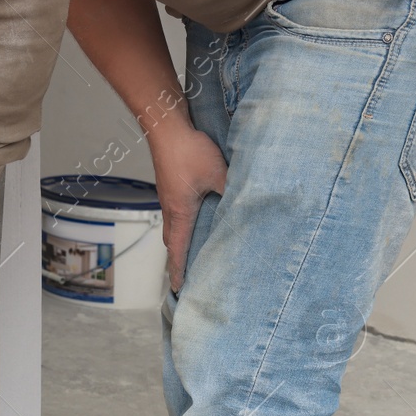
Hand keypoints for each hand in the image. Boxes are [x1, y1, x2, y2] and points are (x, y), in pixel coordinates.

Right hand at [149, 125, 226, 290]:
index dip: (178, 270)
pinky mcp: (170, 186)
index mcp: (180, 212)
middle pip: (172, 242)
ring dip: (178, 241)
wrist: (166, 127)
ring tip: (190, 250)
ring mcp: (168, 197)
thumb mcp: (218, 172)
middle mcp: (171, 208)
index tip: (177, 287)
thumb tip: (249, 204)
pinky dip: (181, 223)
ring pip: (172, 226)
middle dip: (177, 259)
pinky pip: (174, 212)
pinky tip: (194, 217)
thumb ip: (234, 190)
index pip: (178, 250)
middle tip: (184, 273)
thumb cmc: (188, 150)